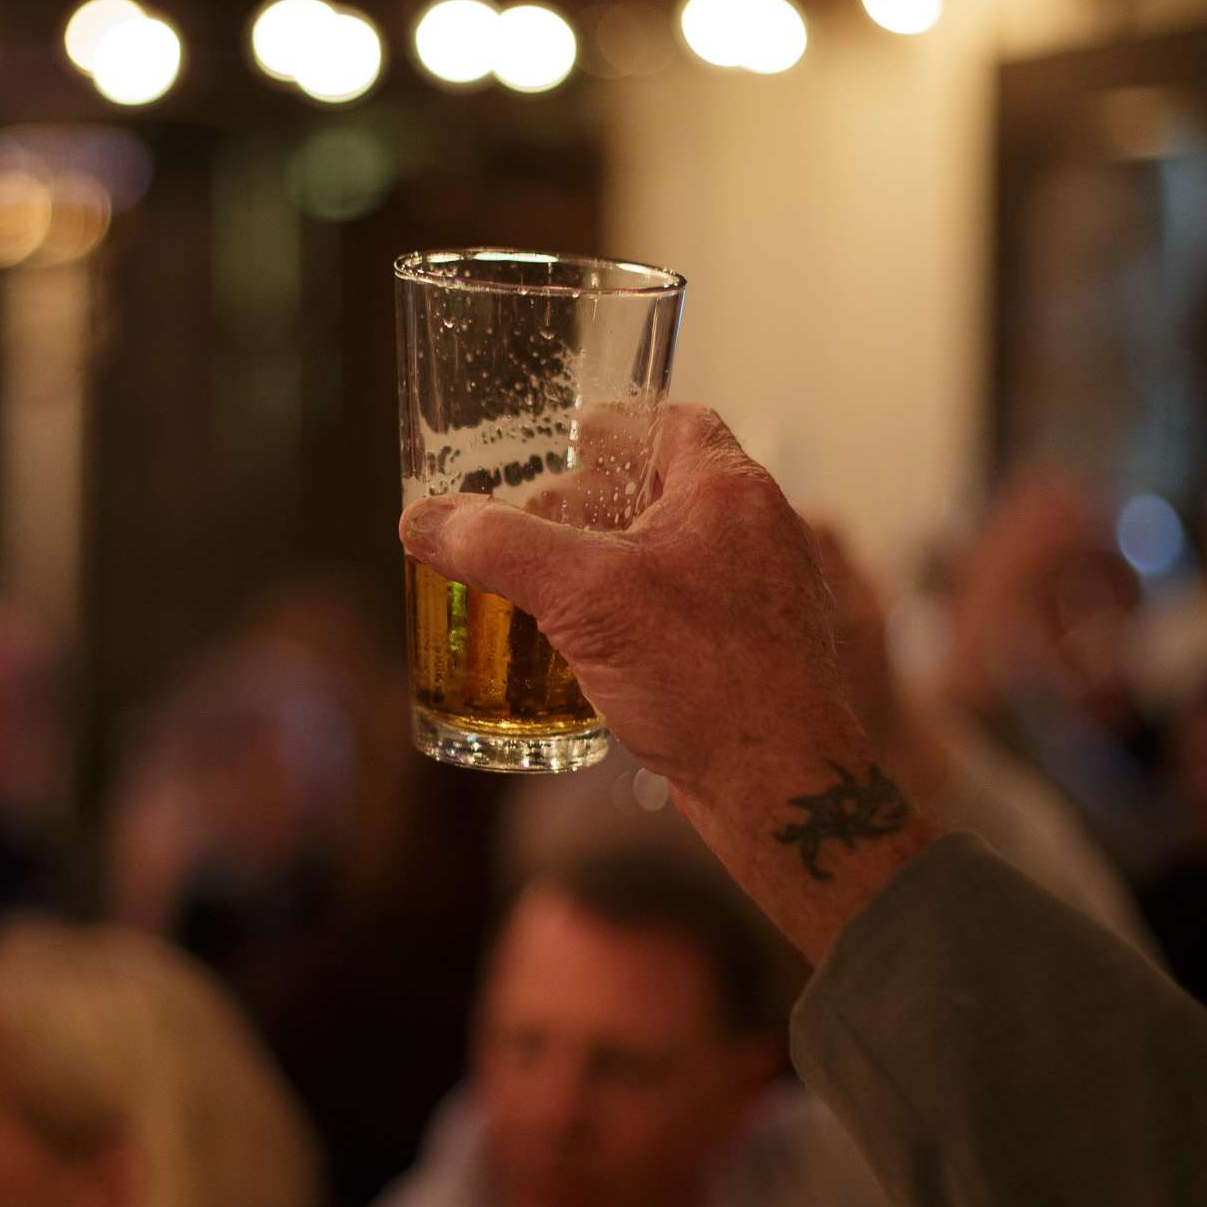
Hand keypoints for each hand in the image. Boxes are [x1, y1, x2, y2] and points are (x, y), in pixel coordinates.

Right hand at [401, 404, 936, 959]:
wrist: (781, 786)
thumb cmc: (709, 679)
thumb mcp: (583, 597)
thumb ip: (499, 548)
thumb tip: (426, 520)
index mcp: (731, 491)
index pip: (674, 420)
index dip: (615, 422)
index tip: (567, 439)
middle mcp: (760, 532)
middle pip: (666, 488)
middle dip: (596, 500)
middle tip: (535, 520)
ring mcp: (764, 596)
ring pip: (676, 553)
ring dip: (613, 561)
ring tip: (552, 584)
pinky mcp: (757, 653)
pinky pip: (688, 611)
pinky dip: (637, 613)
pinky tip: (594, 649)